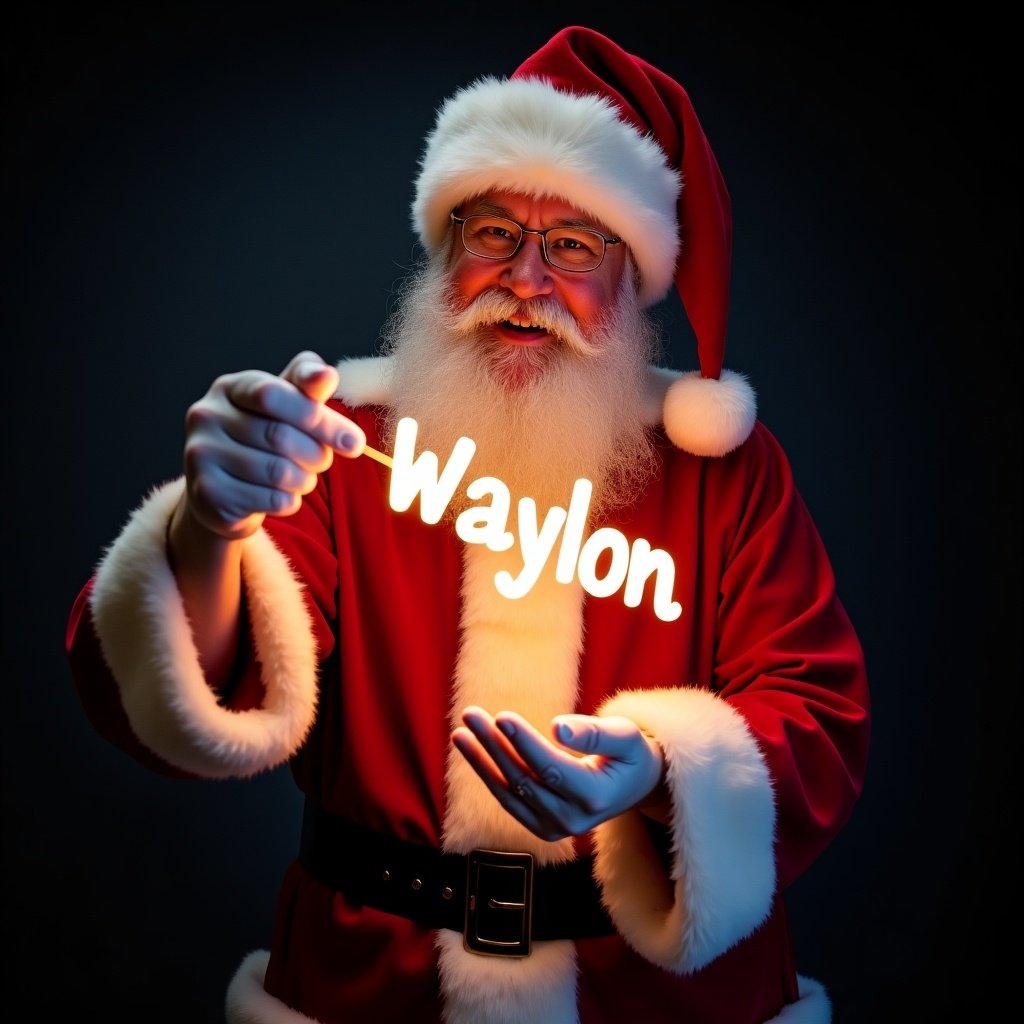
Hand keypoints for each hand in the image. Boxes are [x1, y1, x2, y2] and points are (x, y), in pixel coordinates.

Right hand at [181, 351, 364, 538]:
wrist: (222, 490)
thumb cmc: (262, 439)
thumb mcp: (285, 405)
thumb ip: (307, 386)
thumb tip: (328, 375)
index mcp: (228, 387)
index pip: (274, 395)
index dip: (318, 419)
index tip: (354, 442)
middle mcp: (205, 416)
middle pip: (280, 436)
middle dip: (316, 453)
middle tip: (323, 461)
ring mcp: (200, 455)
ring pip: (278, 472)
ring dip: (304, 479)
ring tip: (302, 477)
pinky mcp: (207, 494)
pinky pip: (270, 500)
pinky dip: (290, 501)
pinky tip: (283, 495)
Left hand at [452, 705, 664, 841]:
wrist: (634, 786)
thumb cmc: (630, 754)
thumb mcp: (625, 736)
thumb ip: (594, 733)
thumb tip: (558, 728)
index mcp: (595, 797)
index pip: (550, 767)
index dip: (524, 742)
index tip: (501, 716)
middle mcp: (573, 819)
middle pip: (524, 778)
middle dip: (494, 744)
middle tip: (471, 714)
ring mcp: (555, 828)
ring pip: (509, 791)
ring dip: (481, 761)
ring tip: (460, 732)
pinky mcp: (542, 827)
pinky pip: (508, 800)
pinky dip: (487, 774)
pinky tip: (471, 750)